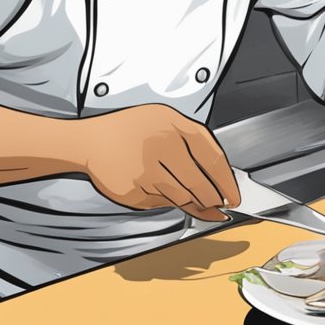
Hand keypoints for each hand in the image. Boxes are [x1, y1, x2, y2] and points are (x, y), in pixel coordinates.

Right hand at [73, 104, 240, 221]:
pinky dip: (165, 200)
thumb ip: (195, 145)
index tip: (234, 196)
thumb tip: (221, 179)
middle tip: (217, 203)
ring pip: (183, 198)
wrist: (89, 142)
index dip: (227, 182)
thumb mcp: (166, 121)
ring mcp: (145, 172)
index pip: (213, 159)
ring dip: (192, 202)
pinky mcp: (133, 192)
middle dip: (212, 198)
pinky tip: (156, 186)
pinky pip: (161, 203)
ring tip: (185, 192)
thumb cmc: (130, 130)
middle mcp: (161, 147)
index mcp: (174, 126)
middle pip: (200, 185)